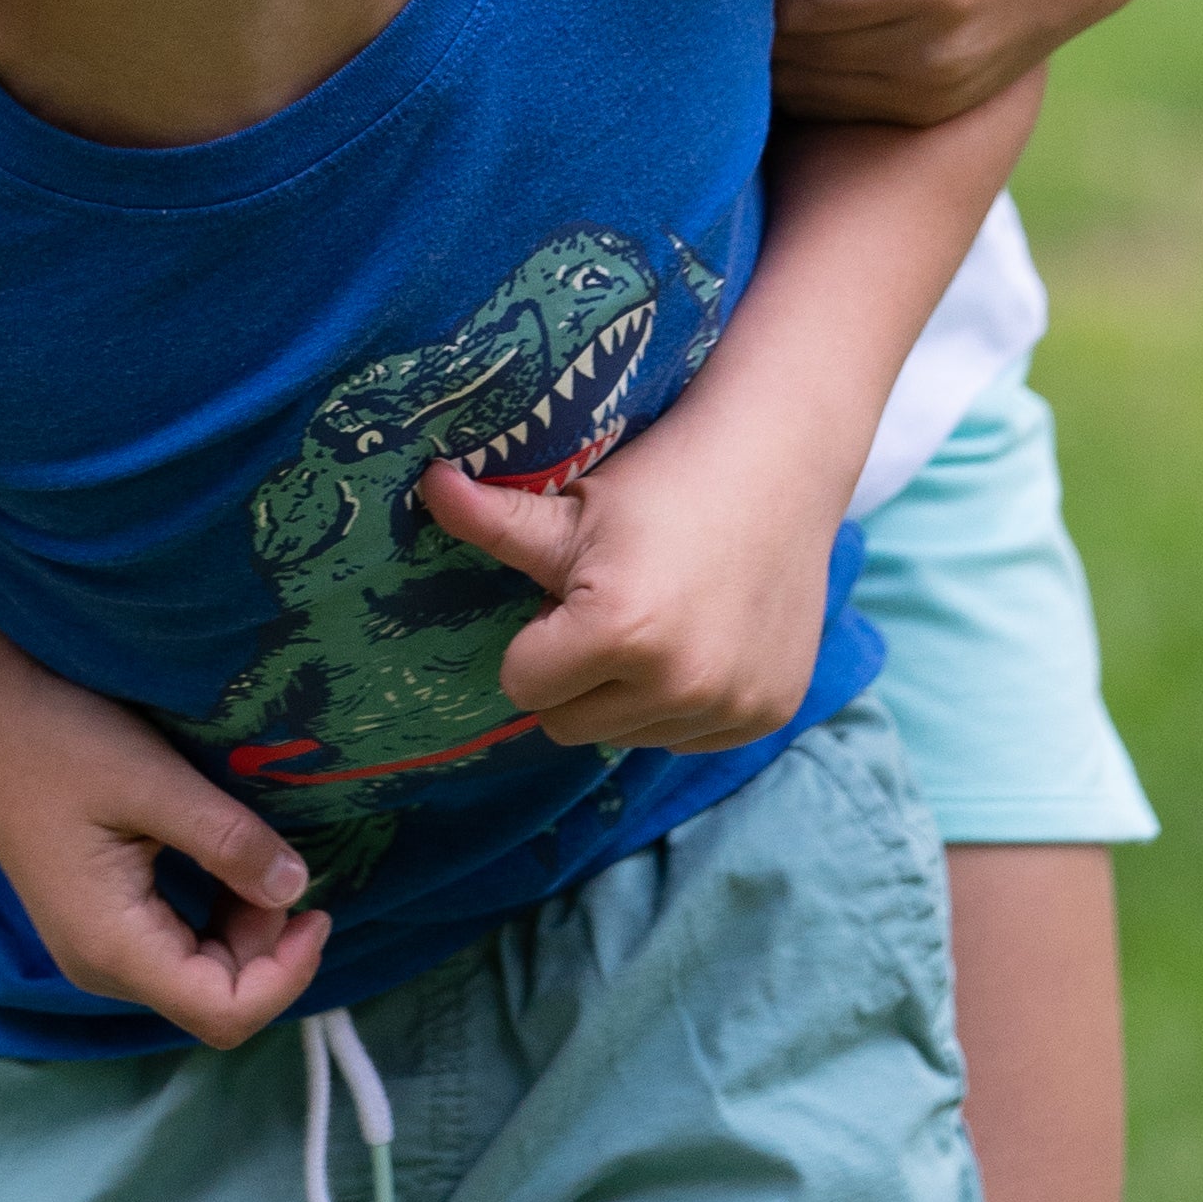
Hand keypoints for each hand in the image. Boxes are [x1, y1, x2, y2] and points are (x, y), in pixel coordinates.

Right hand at [0, 666, 329, 1050]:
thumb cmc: (61, 739)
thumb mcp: (155, 782)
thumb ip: (229, 842)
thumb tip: (299, 891)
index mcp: (113, 946)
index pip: (221, 1013)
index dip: (286, 975)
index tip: (318, 908)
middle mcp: (100, 966)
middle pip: (212, 1000)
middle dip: (267, 947)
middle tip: (283, 865)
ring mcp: (93, 947)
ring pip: (196, 975)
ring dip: (243, 930)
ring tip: (253, 855)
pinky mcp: (94, 921)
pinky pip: (173, 947)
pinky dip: (214, 917)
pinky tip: (224, 863)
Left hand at [420, 431, 835, 755]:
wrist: (778, 465)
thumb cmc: (662, 479)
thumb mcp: (574, 504)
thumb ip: (493, 519)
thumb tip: (424, 485)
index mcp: (618, 631)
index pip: (522, 684)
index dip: (536, 637)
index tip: (569, 591)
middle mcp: (678, 683)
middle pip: (568, 724)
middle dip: (574, 673)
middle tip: (611, 603)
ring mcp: (729, 706)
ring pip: (628, 735)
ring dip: (628, 691)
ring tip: (658, 614)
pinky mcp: (766, 716)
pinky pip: (685, 736)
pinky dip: (682, 701)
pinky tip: (701, 634)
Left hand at [767, 0, 1191, 126]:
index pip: (794, 1)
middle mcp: (939, 43)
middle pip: (789, 50)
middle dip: (734, 7)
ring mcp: (940, 84)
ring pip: (805, 85)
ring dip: (758, 44)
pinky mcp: (938, 104)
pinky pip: (834, 101)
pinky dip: (796, 69)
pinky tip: (767, 18)